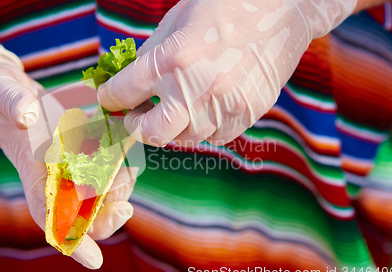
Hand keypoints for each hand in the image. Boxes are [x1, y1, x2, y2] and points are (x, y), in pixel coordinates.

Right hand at [0, 45, 136, 268]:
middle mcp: (52, 174)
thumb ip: (11, 102)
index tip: (95, 260)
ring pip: (98, 193)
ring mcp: (68, 162)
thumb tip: (26, 116)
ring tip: (131, 171)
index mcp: (32, 171)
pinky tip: (130, 148)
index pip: (48, 215)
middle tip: (125, 207)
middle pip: (81, 213)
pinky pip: (104, 165)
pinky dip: (120, 164)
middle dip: (106, 216)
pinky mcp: (80, 146)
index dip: (71, 240)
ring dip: (118, 191)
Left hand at [98, 0, 356, 146]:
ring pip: (184, 138)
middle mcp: (194, 89)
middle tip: (136, 116)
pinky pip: (215, 137)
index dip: (109, 98)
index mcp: (170, 60)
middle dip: (136, 127)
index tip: (110, 100)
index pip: (122, 94)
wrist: (281, 7)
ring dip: (173, 126)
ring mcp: (223, 106)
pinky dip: (203, 127)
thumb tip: (129, 85)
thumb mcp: (174, 23)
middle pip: (150, 134)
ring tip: (176, 106)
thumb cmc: (223, 8)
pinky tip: (205, 108)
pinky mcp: (247, 114)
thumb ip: (149, 57)